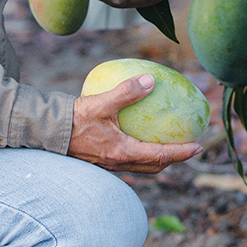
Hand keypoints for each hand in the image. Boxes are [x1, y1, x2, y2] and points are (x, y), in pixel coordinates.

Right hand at [66, 73, 200, 173]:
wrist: (47, 132)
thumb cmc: (73, 119)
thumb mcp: (101, 103)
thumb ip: (126, 92)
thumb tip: (151, 81)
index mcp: (122, 152)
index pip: (160, 155)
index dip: (182, 152)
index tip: (199, 146)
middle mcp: (119, 162)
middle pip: (154, 165)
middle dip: (175, 158)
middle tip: (190, 147)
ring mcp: (110, 164)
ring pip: (143, 165)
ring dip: (159, 158)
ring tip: (171, 144)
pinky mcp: (103, 160)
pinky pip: (131, 160)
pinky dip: (144, 153)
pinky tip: (142, 138)